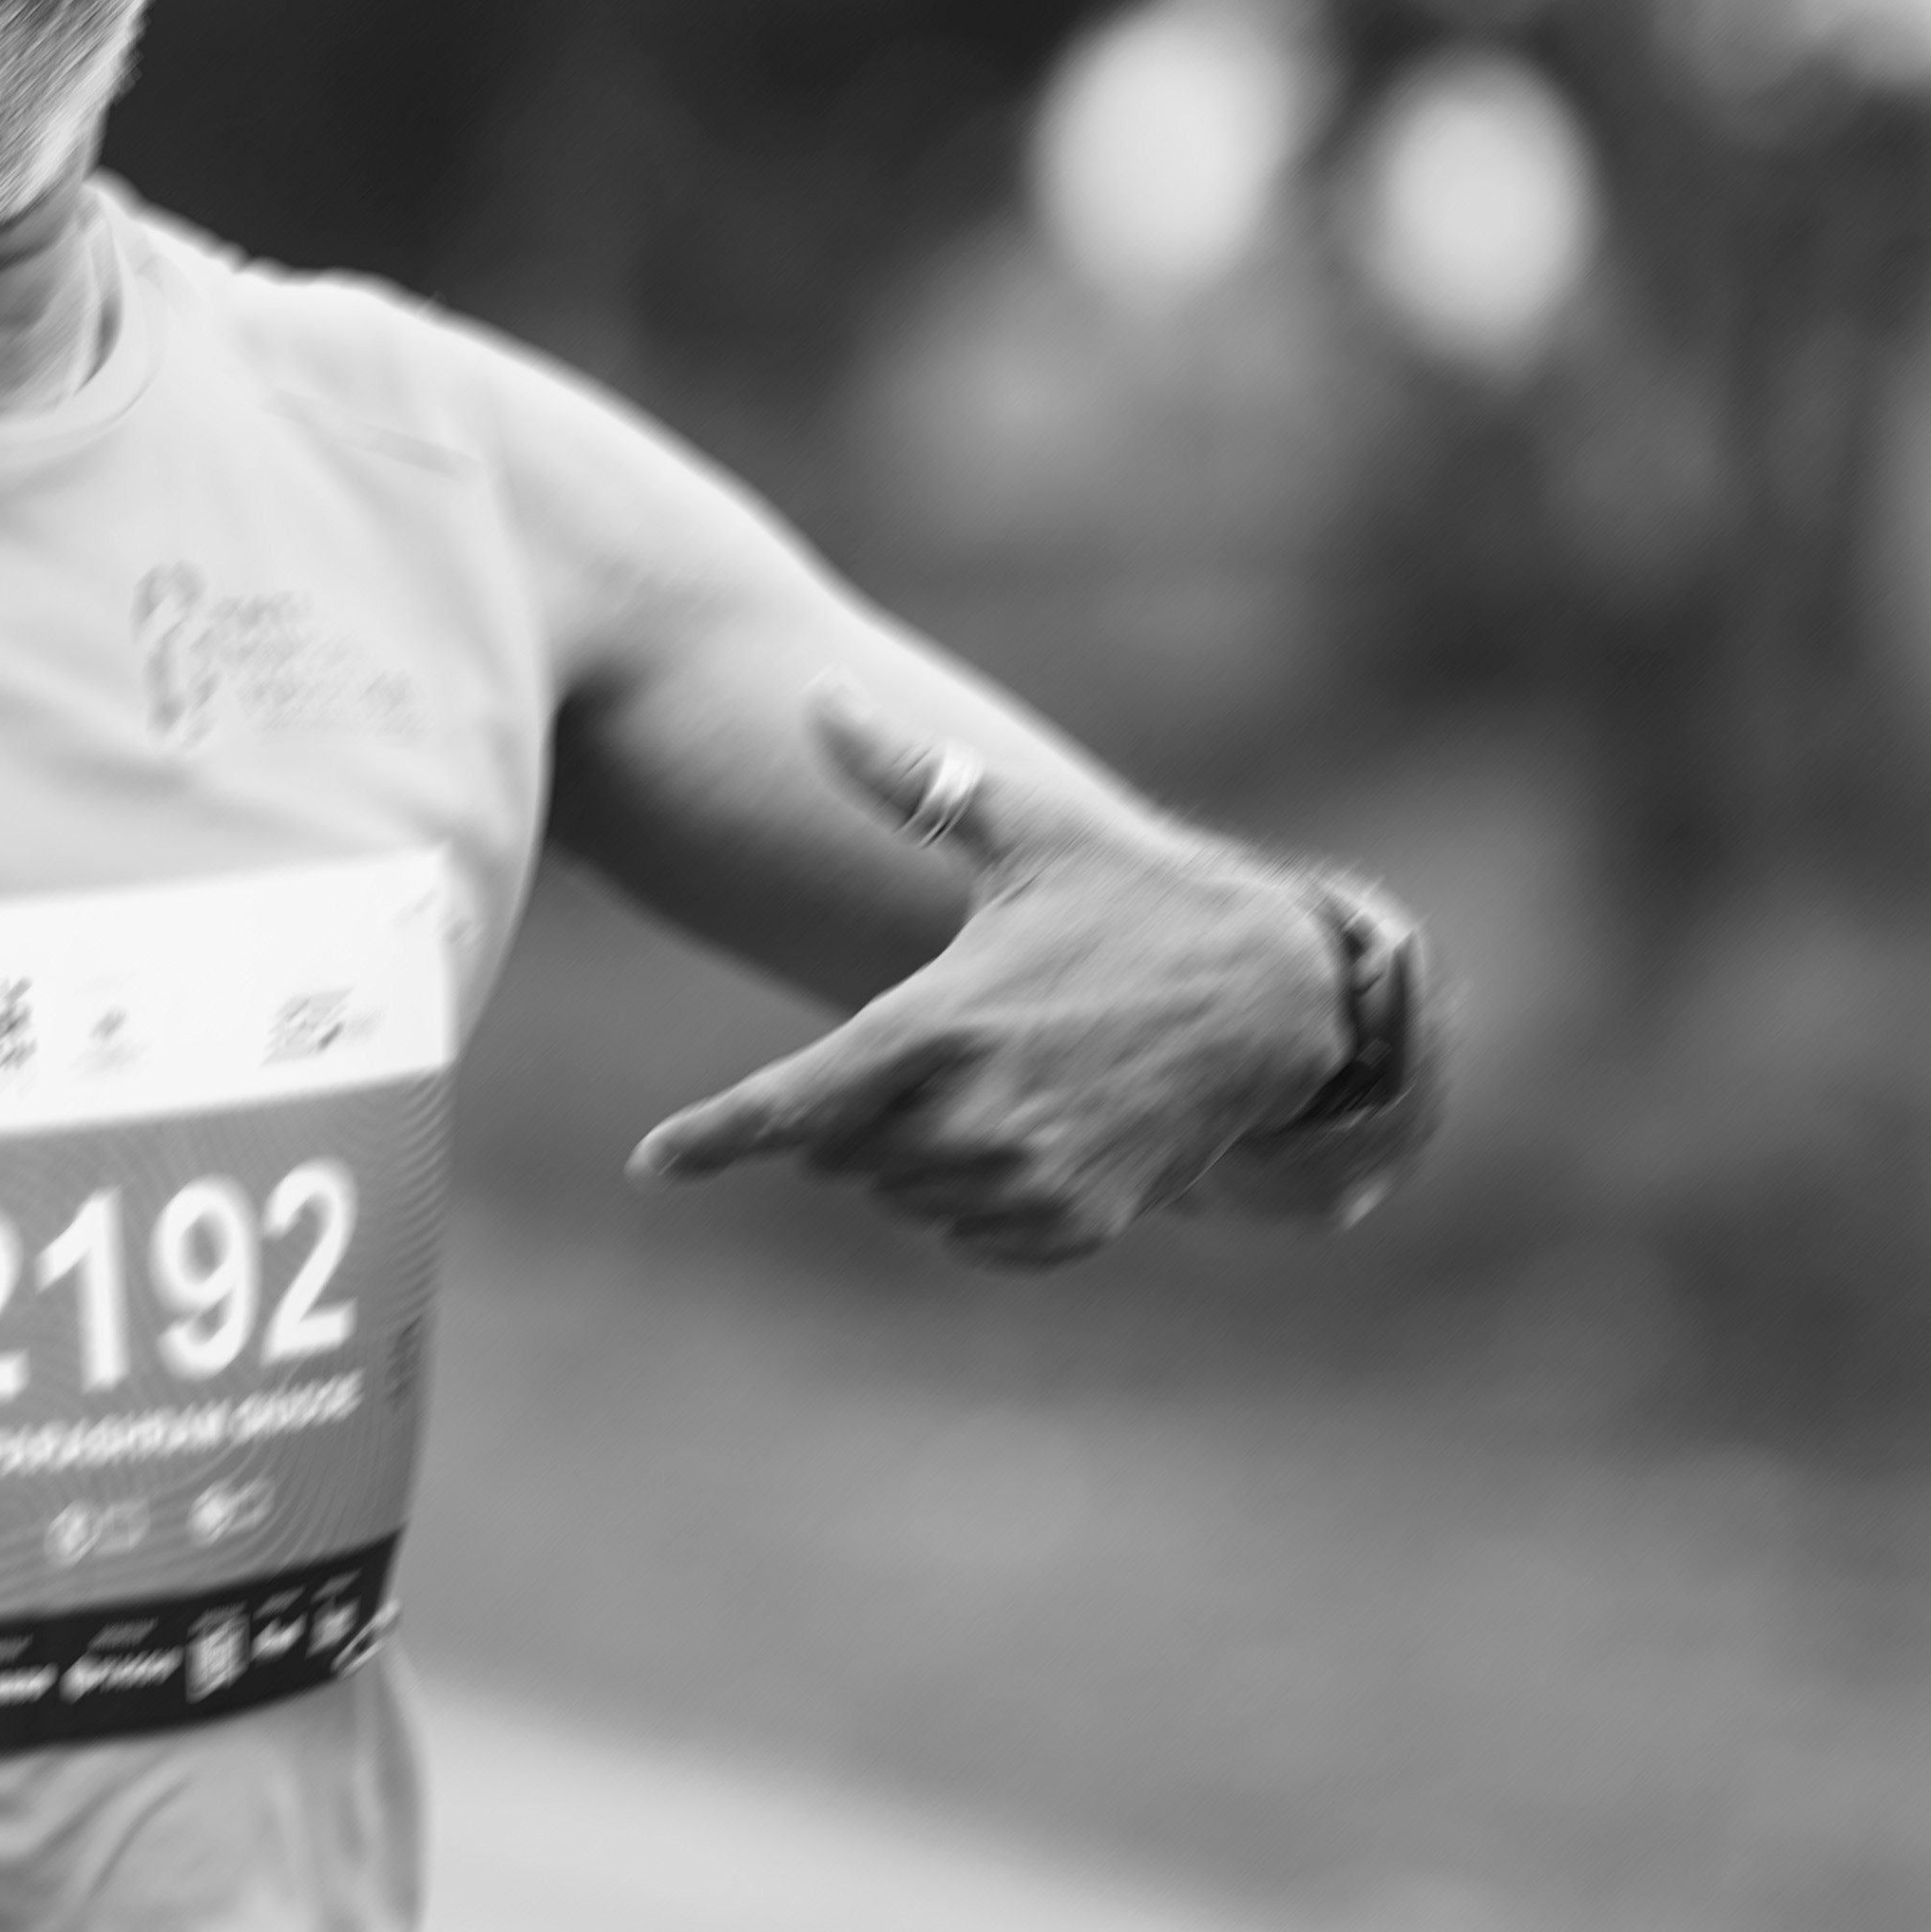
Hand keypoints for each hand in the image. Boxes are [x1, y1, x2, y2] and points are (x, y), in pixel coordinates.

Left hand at [626, 691, 1438, 1263]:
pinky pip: (967, 1236)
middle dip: (851, 1111)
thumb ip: (909, 779)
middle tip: (925, 1044)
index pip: (794, 1102)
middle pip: (839, 1154)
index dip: (714, 1138)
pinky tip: (1022, 1130)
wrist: (1276, 1004)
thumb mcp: (1027, 830)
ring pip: (898, 1196)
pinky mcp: (1072, 1226)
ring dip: (908, 1152)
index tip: (653, 1164)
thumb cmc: (1139, 903)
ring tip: (989, 1077)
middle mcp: (976, 1115)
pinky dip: (967, 1197)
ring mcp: (1028, 1180)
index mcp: (942, 1021)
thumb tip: (817, 695)